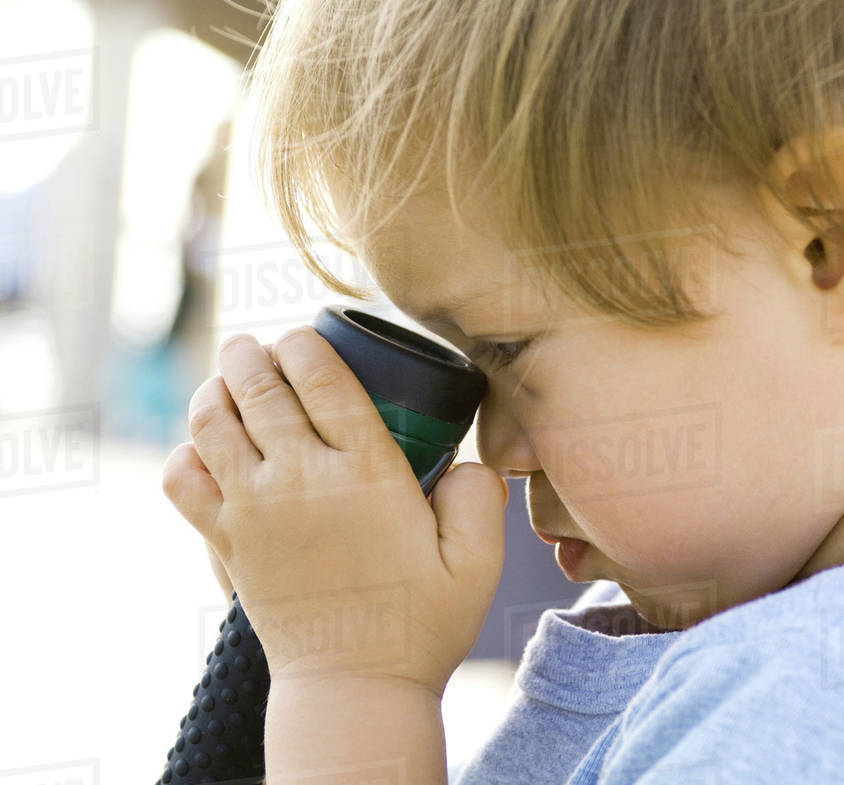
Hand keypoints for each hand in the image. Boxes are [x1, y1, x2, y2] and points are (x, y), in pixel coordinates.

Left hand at [161, 326, 507, 694]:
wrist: (354, 687)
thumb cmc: (421, 624)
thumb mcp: (479, 562)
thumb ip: (480, 498)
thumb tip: (467, 461)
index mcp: (366, 472)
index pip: (321, 378)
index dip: (304, 343)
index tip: (304, 336)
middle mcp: (302, 479)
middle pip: (257, 385)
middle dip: (251, 351)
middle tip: (258, 344)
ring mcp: (255, 509)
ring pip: (212, 421)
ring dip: (215, 388)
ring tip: (228, 381)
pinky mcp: (227, 542)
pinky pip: (183, 480)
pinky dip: (186, 454)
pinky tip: (206, 451)